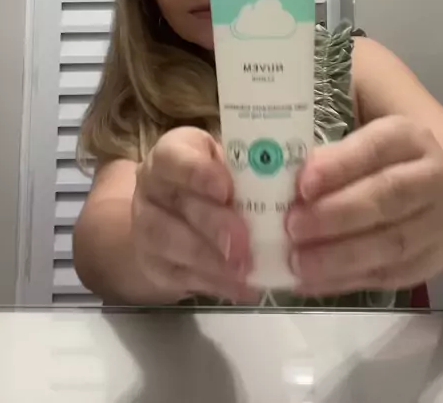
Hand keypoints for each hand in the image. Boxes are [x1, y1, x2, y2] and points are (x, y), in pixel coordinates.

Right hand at [131, 127, 254, 302]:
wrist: (174, 212)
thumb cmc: (213, 178)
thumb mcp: (227, 162)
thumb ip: (250, 168)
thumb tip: (296, 180)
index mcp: (171, 154)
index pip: (172, 157)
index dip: (197, 173)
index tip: (226, 190)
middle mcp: (152, 188)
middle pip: (176, 204)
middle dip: (212, 224)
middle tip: (243, 242)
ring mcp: (146, 228)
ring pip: (170, 243)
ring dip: (211, 260)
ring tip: (245, 270)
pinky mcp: (153, 265)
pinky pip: (180, 276)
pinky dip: (215, 284)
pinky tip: (244, 288)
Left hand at [286, 116, 442, 295]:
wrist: (434, 199)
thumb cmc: (378, 163)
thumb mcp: (358, 141)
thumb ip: (328, 152)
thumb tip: (282, 174)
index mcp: (408, 138)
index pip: (376, 148)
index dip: (340, 166)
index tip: (302, 185)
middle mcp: (432, 178)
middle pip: (387, 196)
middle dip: (336, 214)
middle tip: (292, 227)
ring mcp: (436, 223)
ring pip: (392, 243)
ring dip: (340, 256)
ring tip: (298, 262)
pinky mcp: (428, 262)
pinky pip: (388, 276)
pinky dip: (346, 281)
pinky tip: (311, 283)